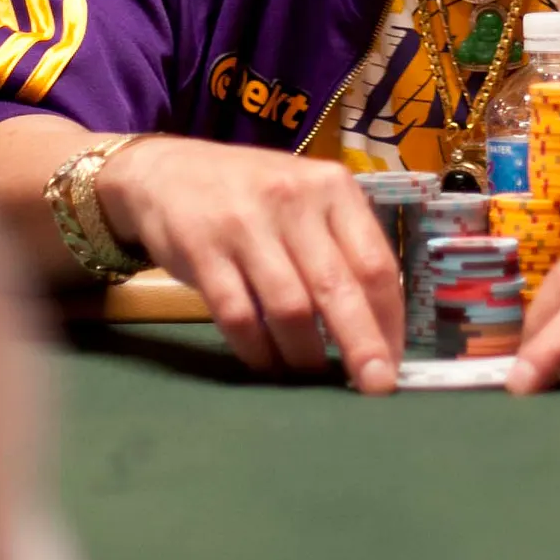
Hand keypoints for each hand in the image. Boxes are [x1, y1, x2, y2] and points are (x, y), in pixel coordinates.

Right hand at [98, 138, 403, 394]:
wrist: (165, 171)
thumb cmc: (252, 193)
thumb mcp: (306, 199)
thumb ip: (341, 247)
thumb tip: (379, 326)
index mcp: (332, 187)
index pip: (375, 262)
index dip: (390, 320)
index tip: (394, 362)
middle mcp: (293, 199)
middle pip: (338, 288)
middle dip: (361, 346)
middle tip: (375, 388)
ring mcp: (245, 223)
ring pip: (290, 308)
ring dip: (305, 354)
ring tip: (310, 374)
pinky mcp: (202, 249)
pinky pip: (239, 316)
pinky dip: (257, 349)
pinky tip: (265, 362)